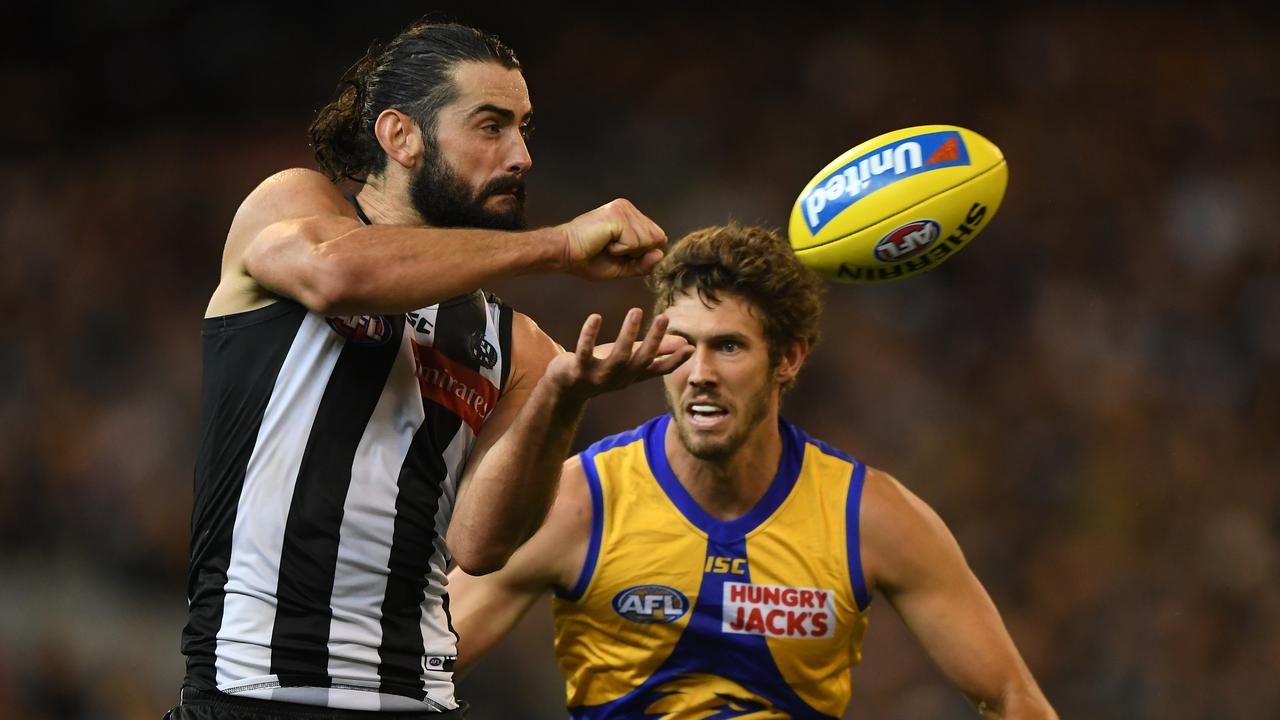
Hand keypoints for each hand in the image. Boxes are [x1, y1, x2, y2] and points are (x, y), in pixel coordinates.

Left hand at [545, 308, 691, 402]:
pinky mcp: (578, 369)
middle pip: (641, 361)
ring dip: (627, 334)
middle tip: (665, 317)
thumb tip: (685, 343)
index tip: (691, 348)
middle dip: (654, 340)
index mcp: (634, 375)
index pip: (659, 370)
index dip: (675, 361)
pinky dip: (589, 335)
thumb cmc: (602, 367)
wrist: (565, 387)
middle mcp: (620, 378)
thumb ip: (655, 351)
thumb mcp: (630, 358)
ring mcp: (599, 376)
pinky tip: (595, 317)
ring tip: (636, 311)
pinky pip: (584, 352)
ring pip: (618, 357)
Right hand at [558, 199, 667, 279]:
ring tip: (606, 245)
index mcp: (630, 215)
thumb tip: (660, 255)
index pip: (658, 237)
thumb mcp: (623, 267)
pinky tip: (604, 243)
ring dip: (627, 251)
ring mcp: (623, 209)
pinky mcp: (618, 216)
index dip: (643, 253)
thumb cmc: (588, 259)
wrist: (563, 254)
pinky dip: (620, 250)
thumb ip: (643, 263)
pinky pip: (635, 243)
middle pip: (657, 238)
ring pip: (648, 241)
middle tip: (611, 249)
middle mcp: (628, 208)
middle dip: (638, 252)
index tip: (618, 252)